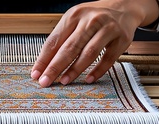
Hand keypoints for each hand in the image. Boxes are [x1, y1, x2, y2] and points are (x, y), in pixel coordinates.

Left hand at [30, 0, 158, 86]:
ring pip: (88, 53)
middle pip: (70, 48)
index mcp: (74, 16)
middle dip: (55, 67)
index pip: (54, 40)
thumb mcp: (75, 20)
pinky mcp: (122, 39)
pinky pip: (108, 59)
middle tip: (46, 81)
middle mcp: (90, 21)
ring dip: (74, 70)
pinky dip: (98, 70)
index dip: (44, 59)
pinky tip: (88, 79)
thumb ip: (62, 38)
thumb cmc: (93, 17)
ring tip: (64, 81)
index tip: (36, 74)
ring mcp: (108, 29)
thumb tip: (45, 64)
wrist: (123, 7)